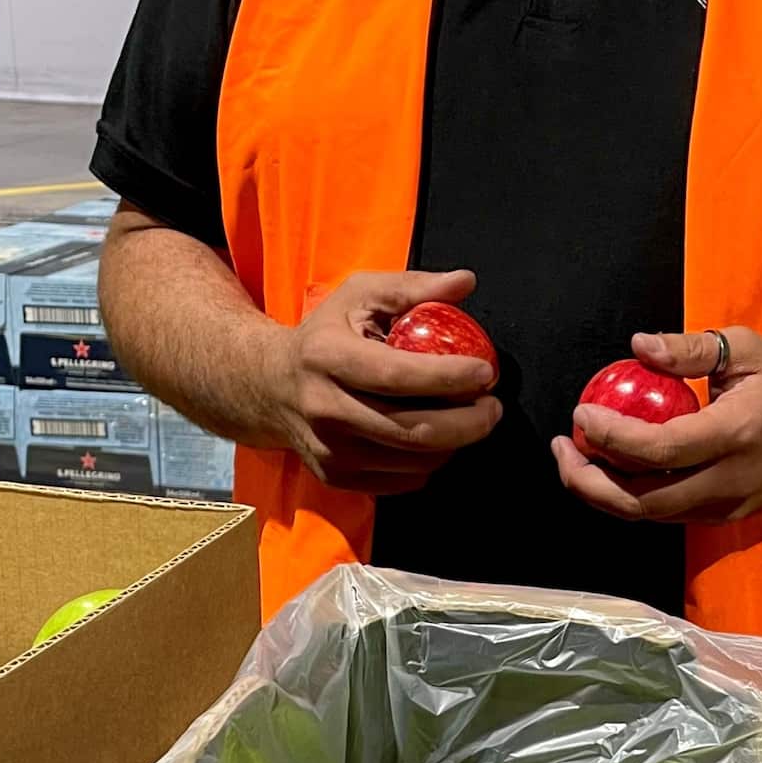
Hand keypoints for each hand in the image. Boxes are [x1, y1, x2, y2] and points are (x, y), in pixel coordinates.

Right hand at [269, 270, 501, 493]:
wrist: (269, 385)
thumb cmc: (325, 334)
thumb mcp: (360, 294)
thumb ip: (413, 286)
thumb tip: (465, 282)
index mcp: (328, 357)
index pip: (396, 376)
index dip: (448, 377)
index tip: (485, 372)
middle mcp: (324, 408)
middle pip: (411, 430)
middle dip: (467, 422)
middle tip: (493, 406)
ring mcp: (328, 450)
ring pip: (413, 461)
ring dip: (456, 443)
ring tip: (471, 418)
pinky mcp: (335, 476)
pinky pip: (403, 480)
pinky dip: (432, 462)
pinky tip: (439, 437)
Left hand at [553, 328, 761, 523]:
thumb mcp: (745, 348)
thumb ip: (690, 349)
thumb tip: (638, 346)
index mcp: (735, 435)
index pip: (661, 450)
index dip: (613, 437)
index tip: (582, 413)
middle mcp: (729, 480)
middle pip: (645, 501)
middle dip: (591, 481)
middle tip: (562, 448)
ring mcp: (726, 506)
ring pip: (651, 515)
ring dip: (604, 493)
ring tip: (575, 459)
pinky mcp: (722, 515)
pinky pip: (666, 513)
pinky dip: (630, 497)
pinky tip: (610, 469)